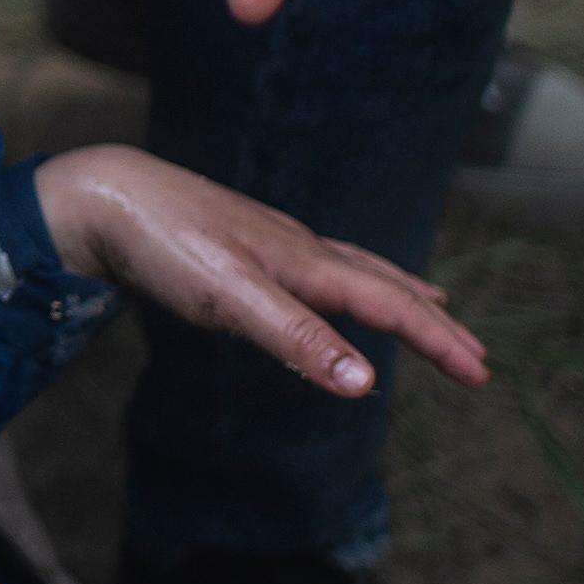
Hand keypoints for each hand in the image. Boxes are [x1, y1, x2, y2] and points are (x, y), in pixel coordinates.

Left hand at [30, 145, 484, 397]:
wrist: (103, 197)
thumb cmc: (163, 244)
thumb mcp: (229, 299)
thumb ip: (297, 340)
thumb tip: (367, 385)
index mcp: (304, 262)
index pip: (389, 306)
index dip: (437, 342)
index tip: (481, 375)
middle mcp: (298, 247)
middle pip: (383, 286)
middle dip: (432, 323)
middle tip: (476, 357)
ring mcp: (270, 242)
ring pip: (352, 269)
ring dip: (397, 293)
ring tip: (430, 304)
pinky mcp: (241, 245)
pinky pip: (316, 266)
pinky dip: (346, 282)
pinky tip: (331, 284)